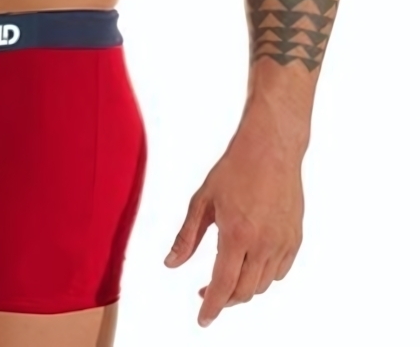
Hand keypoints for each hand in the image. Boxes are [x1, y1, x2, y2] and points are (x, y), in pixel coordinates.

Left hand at [164, 118, 304, 326]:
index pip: (223, 286)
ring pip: (262, 285)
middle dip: (224, 300)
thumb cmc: (234, 169)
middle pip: (244, 292)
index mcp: (236, 235)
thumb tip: (170, 264)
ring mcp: (283, 243)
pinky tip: (250, 264)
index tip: (202, 320)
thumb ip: (186, 236)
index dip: (212, 307)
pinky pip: (280, 272)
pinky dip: (263, 277)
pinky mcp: (296, 238)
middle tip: (206, 293)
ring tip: (226, 276)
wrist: (272, 147)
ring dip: (243, 289)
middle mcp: (263, 244)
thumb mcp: (202, 200)